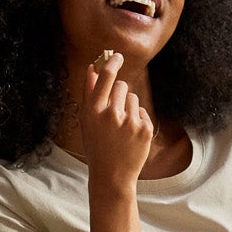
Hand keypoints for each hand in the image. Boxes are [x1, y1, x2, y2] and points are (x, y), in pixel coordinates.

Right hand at [69, 50, 153, 188]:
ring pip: (134, 98)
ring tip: (121, 127)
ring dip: (129, 107)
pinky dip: (138, 120)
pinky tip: (130, 135)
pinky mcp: (145, 129)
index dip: (112, 63)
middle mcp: (112, 114)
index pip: (106, 77)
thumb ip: (88, 93)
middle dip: (120, 93)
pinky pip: (142, 111)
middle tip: (114, 112)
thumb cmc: (96, 146)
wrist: (112, 176)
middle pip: (122, 86)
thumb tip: (92, 68)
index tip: (117, 56)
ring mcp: (130, 122)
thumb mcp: (86, 122)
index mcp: (93, 111)